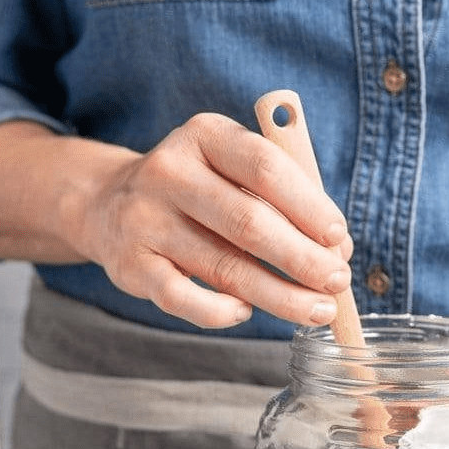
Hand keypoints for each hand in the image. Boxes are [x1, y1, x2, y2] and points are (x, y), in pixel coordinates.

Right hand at [71, 112, 352, 328]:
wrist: (110, 204)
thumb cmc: (198, 191)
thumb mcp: (234, 171)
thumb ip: (285, 201)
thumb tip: (336, 250)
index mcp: (205, 136)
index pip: (266, 168)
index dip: (309, 206)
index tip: (339, 239)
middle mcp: (170, 172)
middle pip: (249, 223)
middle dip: (303, 259)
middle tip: (337, 282)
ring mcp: (145, 219)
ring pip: (225, 268)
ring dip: (280, 296)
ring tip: (318, 310)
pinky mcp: (131, 265)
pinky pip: (184, 299)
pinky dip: (222, 312)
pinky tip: (247, 312)